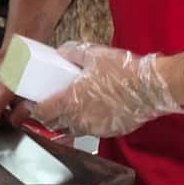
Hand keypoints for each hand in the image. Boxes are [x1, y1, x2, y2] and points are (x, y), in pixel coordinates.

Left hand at [34, 43, 183, 137]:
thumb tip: (61, 53)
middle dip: (46, 117)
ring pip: (71, 130)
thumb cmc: (124, 71)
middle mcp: (80, 119)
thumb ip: (73, 53)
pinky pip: (90, 131)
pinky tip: (89, 113)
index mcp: (71, 100)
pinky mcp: (109, 132)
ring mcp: (95, 128)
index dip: (33, 108)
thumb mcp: (94, 54)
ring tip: (67, 110)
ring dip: (65, 122)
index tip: (30, 103)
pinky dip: (84, 124)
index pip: (42, 112)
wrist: (152, 87)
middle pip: (53, 124)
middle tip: (46, 107)